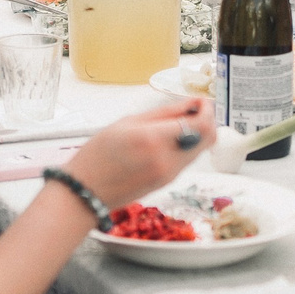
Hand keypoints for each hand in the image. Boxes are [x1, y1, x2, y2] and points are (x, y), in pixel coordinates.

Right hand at [68, 99, 212, 211]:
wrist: (86, 191)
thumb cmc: (99, 154)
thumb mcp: (128, 123)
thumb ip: (164, 112)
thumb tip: (192, 103)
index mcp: (154, 140)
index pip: (202, 125)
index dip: (208, 110)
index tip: (201, 102)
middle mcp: (167, 160)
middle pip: (209, 138)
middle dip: (207, 120)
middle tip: (193, 110)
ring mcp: (170, 174)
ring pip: (200, 149)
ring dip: (197, 133)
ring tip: (176, 123)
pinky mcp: (168, 182)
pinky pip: (187, 160)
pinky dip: (186, 146)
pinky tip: (169, 139)